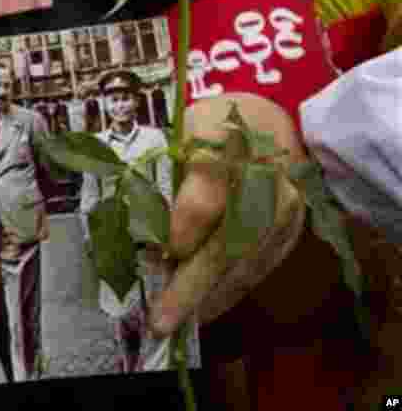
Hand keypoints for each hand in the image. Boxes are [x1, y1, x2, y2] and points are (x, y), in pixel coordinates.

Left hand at [148, 93, 307, 335]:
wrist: (266, 122)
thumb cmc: (209, 128)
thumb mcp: (179, 135)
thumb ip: (167, 177)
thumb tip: (157, 239)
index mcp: (229, 145)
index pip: (207, 197)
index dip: (182, 231)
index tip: (156, 255)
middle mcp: (265, 182)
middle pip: (227, 244)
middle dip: (191, 288)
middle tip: (161, 321)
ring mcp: (284, 211)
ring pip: (244, 265)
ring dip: (207, 298)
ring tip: (174, 323)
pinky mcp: (290, 232)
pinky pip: (257, 269)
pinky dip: (227, 292)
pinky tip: (203, 310)